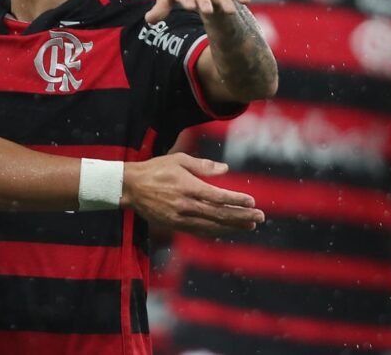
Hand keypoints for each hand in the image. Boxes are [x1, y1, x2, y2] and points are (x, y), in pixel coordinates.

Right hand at [122, 152, 264, 235]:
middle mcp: (186, 205)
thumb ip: (203, 165)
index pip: (219, 197)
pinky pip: (200, 231)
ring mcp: (181, 218)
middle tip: (260, 217)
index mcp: (188, 187)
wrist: (130, 187)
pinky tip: (228, 230)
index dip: (237, 200)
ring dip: (233, 226)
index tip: (252, 201)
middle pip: (220, 214)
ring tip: (250, 225)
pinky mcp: (175, 225)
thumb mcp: (178, 160)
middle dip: (242, 216)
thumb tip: (225, 169)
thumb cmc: (155, 169)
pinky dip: (216, 231)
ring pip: (212, 226)